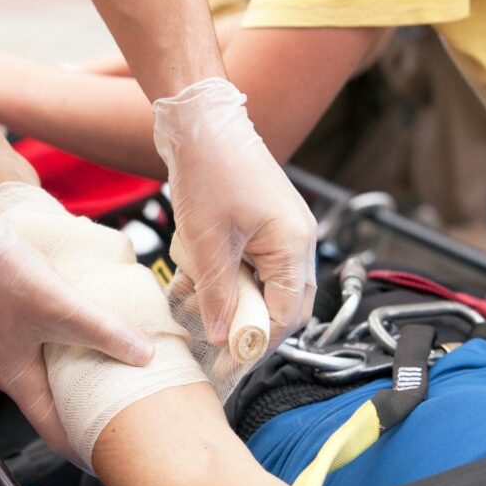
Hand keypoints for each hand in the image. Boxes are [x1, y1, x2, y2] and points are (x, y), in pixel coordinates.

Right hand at [0, 184, 154, 460]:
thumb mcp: (61, 306)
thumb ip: (104, 331)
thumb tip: (146, 355)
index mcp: (14, 379)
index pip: (53, 428)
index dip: (82, 442)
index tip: (108, 453)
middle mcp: (0, 368)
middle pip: (47, 400)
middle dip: (79, 406)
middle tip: (116, 408)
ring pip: (39, 369)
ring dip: (68, 373)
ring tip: (102, 369)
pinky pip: (30, 344)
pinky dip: (54, 346)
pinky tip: (73, 328)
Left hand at [153, 78, 316, 348]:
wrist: (200, 122)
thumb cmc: (211, 169)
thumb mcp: (207, 242)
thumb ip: (217, 294)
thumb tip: (222, 336)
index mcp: (294, 245)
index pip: (286, 315)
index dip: (257, 344)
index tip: (229, 364)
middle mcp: (295, 241)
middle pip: (281, 305)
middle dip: (246, 327)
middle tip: (214, 345)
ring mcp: (279, 232)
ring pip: (261, 287)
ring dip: (229, 302)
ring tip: (194, 307)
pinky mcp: (259, 226)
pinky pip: (248, 266)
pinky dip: (223, 279)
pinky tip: (191, 283)